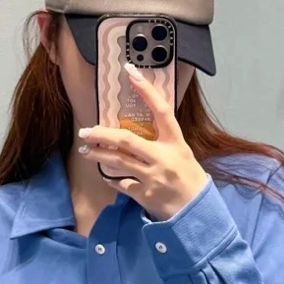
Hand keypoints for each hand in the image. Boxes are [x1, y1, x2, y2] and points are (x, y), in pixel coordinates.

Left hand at [77, 64, 208, 220]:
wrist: (197, 211)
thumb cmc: (189, 179)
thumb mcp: (181, 153)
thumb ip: (162, 141)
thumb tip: (136, 130)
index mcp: (176, 142)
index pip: (161, 110)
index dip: (146, 90)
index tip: (131, 72)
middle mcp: (163, 157)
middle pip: (127, 140)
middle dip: (102, 134)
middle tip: (86, 130)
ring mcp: (153, 177)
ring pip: (118, 161)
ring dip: (99, 155)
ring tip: (86, 150)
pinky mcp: (145, 195)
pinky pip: (121, 183)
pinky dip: (112, 178)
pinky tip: (106, 175)